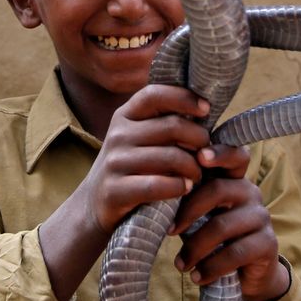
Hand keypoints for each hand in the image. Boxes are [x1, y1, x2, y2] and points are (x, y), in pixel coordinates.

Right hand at [81, 84, 210, 232]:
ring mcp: (114, 162)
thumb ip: (162, 123)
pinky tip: (185, 189)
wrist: (94, 205)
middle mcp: (118, 135)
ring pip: (171, 157)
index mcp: (124, 116)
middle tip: (207, 154)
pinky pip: (157, 184)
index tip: (206, 109)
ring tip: (198, 176)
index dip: (184, 98)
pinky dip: (179, 187)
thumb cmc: (130, 168)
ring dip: (194, 168)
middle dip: (200, 139)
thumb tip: (203, 108)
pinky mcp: (114, 190)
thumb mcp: (138, 138)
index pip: (155, 95)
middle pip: (172, 126)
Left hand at [169, 143, 289, 300]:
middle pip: (218, 190)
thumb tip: (154, 192)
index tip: (199, 157)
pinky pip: (235, 253)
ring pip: (222, 226)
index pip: (233, 156)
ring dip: (195, 248)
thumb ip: (185, 200)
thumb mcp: (197, 216)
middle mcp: (250, 192)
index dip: (219, 153)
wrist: (243, 276)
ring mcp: (261, 217)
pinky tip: (197, 277)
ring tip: (180, 265)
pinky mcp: (268, 243)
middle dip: (188, 212)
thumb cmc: (211, 239)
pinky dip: (211, 267)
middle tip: (168, 232)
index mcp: (232, 179)